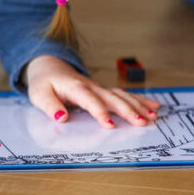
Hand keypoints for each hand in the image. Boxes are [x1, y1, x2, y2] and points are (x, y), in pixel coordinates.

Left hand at [24, 54, 160, 127]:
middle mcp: (91, 86)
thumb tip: (61, 118)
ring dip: (138, 105)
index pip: (89, 100)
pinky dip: (140, 100)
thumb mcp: (39, 94)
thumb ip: (50, 106)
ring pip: (121, 96)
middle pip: (112, 98)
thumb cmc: (44, 84)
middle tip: (142, 122)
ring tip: (152, 116)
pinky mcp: (104, 92)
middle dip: (127, 110)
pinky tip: (154, 107)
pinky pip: (124, 95)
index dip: (100, 112)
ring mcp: (100, 88)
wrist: (49, 68)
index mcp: (75, 87)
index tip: (110, 125)